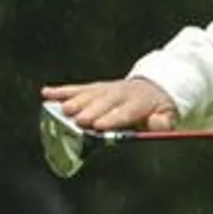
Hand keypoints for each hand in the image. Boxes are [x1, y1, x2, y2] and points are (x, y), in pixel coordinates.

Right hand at [40, 77, 178, 132]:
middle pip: (104, 102)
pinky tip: (46, 93)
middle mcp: (120, 93)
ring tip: (62, 109)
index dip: (112, 118)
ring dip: (75, 101)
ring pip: (89, 94)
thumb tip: (155, 125)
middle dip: (91, 111)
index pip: (125, 111)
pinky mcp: (95, 87)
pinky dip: (61, 91)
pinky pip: (77, 88)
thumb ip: (162, 123)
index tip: (98, 126)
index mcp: (138, 103)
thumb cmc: (157, 108)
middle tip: (78, 120)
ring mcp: (106, 88)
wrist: (154, 87)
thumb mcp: (167, 116)